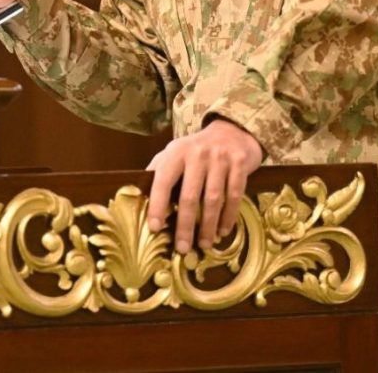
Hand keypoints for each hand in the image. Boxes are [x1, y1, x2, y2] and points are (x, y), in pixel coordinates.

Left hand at [146, 119, 262, 253]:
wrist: (233, 130)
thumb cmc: (198, 148)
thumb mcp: (176, 151)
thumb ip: (159, 169)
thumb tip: (137, 194)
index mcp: (177, 151)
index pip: (163, 180)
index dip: (158, 205)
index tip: (155, 228)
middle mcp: (198, 153)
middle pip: (189, 196)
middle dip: (185, 225)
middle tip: (182, 248)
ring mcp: (220, 158)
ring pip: (213, 199)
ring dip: (208, 226)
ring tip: (204, 244)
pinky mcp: (240, 163)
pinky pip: (234, 195)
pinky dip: (228, 216)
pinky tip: (223, 230)